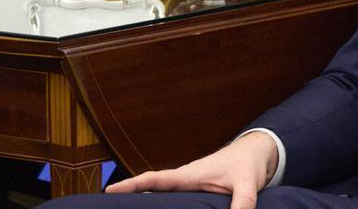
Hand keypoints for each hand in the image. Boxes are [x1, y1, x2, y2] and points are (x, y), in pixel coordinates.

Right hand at [106, 131, 278, 208]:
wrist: (254, 154)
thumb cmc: (246, 165)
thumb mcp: (247, 185)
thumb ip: (242, 204)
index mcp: (189, 175)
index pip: (155, 179)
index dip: (132, 184)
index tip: (110, 190)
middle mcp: (183, 179)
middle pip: (149, 189)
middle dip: (128, 195)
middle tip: (104, 205)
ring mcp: (186, 186)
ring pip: (158, 195)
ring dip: (141, 201)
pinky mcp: (192, 192)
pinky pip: (170, 200)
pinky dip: (158, 205)